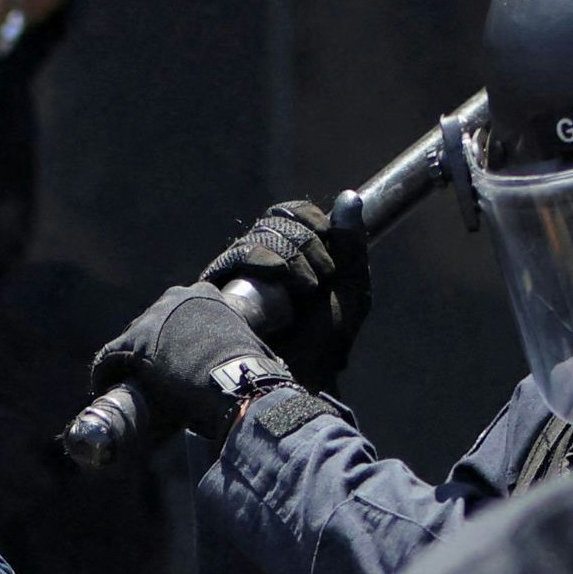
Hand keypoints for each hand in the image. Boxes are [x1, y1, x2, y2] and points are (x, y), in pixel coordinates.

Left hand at [91, 284, 295, 439]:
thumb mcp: (250, 348)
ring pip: (128, 341)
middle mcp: (176, 299)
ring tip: (126, 386)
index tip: (171, 363)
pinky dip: (106, 374)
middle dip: (147, 351)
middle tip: (150, 379)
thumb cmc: (250, 372)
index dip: (171, 342)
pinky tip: (106, 387)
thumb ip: (246, 350)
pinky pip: (110, 358)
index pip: (176, 316)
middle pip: (149, 325)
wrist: (235, 380)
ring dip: (125, 363)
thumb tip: (264, 370)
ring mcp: (153, 319)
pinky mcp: (134, 344)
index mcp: (205, 296)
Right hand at [200, 199, 372, 390]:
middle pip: (276, 218)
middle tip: (321, 279)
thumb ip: (353, 243)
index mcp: (293, 257)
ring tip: (304, 293)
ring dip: (292, 256)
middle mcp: (263, 262)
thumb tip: (350, 196)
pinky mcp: (219, 289)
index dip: (311, 218)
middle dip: (306, 242)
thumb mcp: (351, 289)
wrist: (301, 377)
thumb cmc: (326, 344)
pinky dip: (264, 257)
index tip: (328, 239)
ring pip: (260, 233)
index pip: (292, 213)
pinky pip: (240, 253)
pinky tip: (279, 277)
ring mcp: (240, 275)